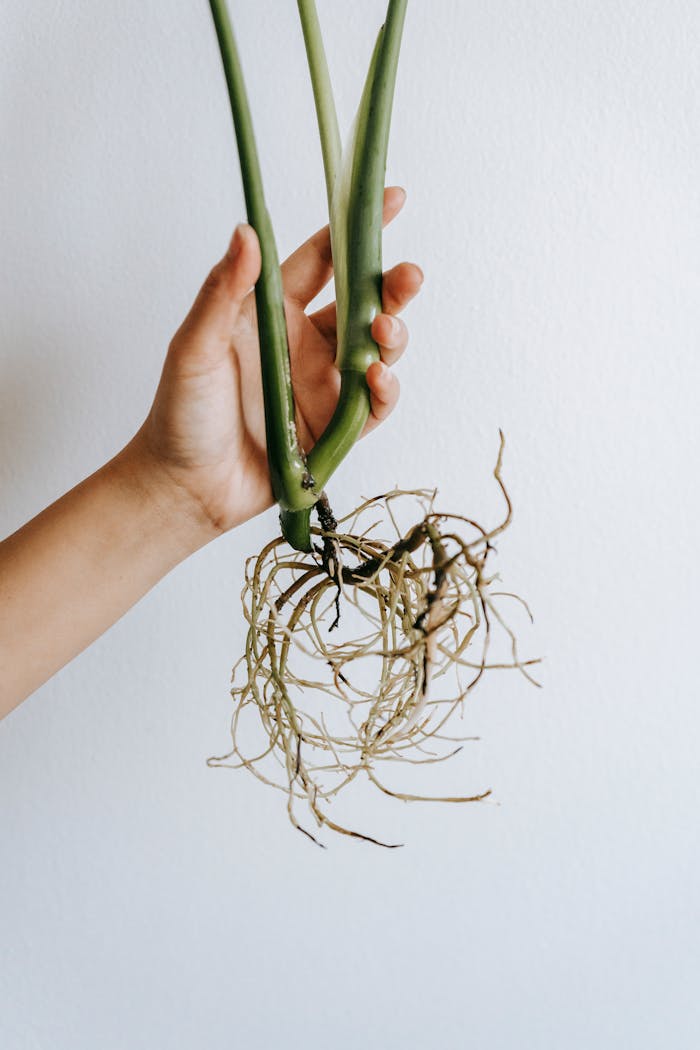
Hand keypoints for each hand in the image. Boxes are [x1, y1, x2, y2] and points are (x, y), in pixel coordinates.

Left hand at [123, 186, 421, 543]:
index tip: (390, 201)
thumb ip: (223, 292)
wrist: (185, 488)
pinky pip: (373, 403)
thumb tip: (246, 230)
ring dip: (391, 337)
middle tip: (408, 277)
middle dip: (391, 288)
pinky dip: (383, 389)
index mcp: (272, 314)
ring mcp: (322, 386)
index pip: (321, 261)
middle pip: (361, 304)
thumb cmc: (180, 414)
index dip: (354, 230)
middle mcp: (303, 344)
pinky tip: (377, 377)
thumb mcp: (194, 347)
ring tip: (384, 333)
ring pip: (376, 350)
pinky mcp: (334, 428)